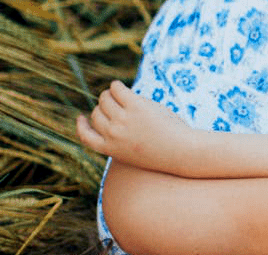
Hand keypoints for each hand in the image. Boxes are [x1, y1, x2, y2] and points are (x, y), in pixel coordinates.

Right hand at [76, 80, 193, 172]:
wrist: (184, 154)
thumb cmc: (165, 153)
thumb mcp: (138, 151)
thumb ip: (121, 136)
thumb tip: (112, 109)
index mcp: (112, 150)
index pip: (86, 137)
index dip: (82, 126)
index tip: (82, 118)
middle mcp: (114, 135)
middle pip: (96, 114)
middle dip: (105, 109)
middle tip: (120, 108)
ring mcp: (123, 121)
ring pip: (105, 99)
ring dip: (112, 96)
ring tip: (125, 98)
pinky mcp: (135, 107)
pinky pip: (117, 88)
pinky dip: (118, 86)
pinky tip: (124, 88)